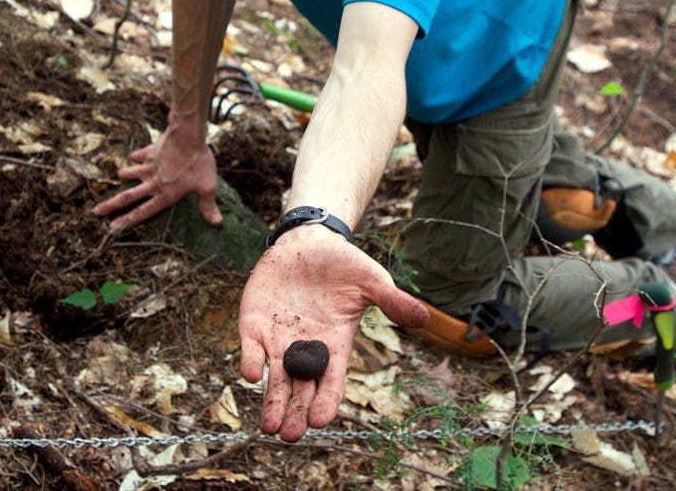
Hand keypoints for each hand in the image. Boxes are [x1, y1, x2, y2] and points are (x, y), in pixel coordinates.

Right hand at [92, 129, 221, 229]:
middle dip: (111, 205)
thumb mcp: (207, 186)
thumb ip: (208, 206)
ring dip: (124, 175)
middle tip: (95, 211)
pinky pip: (140, 155)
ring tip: (119, 176)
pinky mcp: (150, 152)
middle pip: (128, 197)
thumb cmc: (199, 163)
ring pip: (131, 173)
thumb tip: (217, 224)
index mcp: (165, 195)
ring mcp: (149, 166)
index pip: (143, 212)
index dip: (127, 221)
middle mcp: (153, 183)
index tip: (112, 228)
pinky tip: (135, 156)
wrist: (187, 136)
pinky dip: (137, 156)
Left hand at [238, 227, 427, 441]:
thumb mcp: (372, 281)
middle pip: (301, 388)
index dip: (326, 401)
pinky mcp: (255, 321)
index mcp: (335, 344)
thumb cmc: (344, 264)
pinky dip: (250, 360)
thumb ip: (393, 301)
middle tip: (291, 435)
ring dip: (271, 401)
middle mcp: (306, 348)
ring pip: (275, 377)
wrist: (309, 240)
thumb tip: (425, 318)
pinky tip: (251, 373)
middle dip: (296, 412)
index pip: (331, 380)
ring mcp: (278, 336)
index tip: (321, 421)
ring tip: (269, 427)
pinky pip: (251, 346)